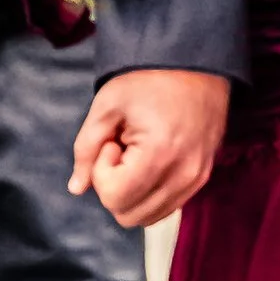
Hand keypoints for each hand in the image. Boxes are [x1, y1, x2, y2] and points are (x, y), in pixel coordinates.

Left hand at [70, 69, 231, 227]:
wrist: (195, 63)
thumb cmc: (147, 79)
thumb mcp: (106, 105)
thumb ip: (86, 147)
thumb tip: (76, 187)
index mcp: (160, 154)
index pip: (115, 197)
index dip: (102, 172)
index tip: (112, 142)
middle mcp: (183, 175)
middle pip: (129, 215)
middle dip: (115, 187)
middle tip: (121, 150)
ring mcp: (197, 179)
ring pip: (148, 217)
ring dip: (133, 193)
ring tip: (137, 155)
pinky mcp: (203, 178)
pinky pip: (167, 207)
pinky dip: (150, 194)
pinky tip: (151, 161)